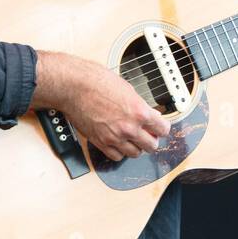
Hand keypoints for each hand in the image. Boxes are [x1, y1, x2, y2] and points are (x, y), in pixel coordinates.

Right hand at [35, 52, 169, 161]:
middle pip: (152, 145)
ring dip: (137, 147)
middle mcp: (129, 128)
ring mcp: (114, 138)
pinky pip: (117, 157)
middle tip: (148, 133)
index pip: (163, 129)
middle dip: (152, 139)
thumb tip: (148, 114)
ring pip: (135, 154)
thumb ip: (140, 105)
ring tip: (133, 138)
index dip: (163, 127)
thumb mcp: (127, 89)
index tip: (160, 126)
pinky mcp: (100, 143)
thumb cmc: (97, 81)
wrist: (74, 86)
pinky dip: (120, 152)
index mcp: (139, 112)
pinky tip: (119, 143)